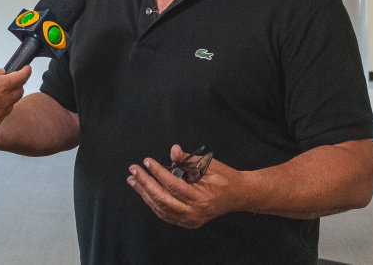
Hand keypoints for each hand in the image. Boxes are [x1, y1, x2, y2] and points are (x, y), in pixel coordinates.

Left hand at [127, 144, 242, 228]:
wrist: (239, 195)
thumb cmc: (225, 178)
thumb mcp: (210, 164)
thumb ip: (189, 159)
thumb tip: (173, 150)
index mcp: (201, 198)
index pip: (173, 185)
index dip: (158, 172)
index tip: (147, 161)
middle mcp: (195, 213)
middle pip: (163, 199)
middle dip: (145, 183)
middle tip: (134, 170)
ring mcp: (190, 220)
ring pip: (161, 208)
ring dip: (144, 193)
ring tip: (133, 180)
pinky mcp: (187, 222)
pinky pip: (165, 214)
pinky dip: (152, 202)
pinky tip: (144, 191)